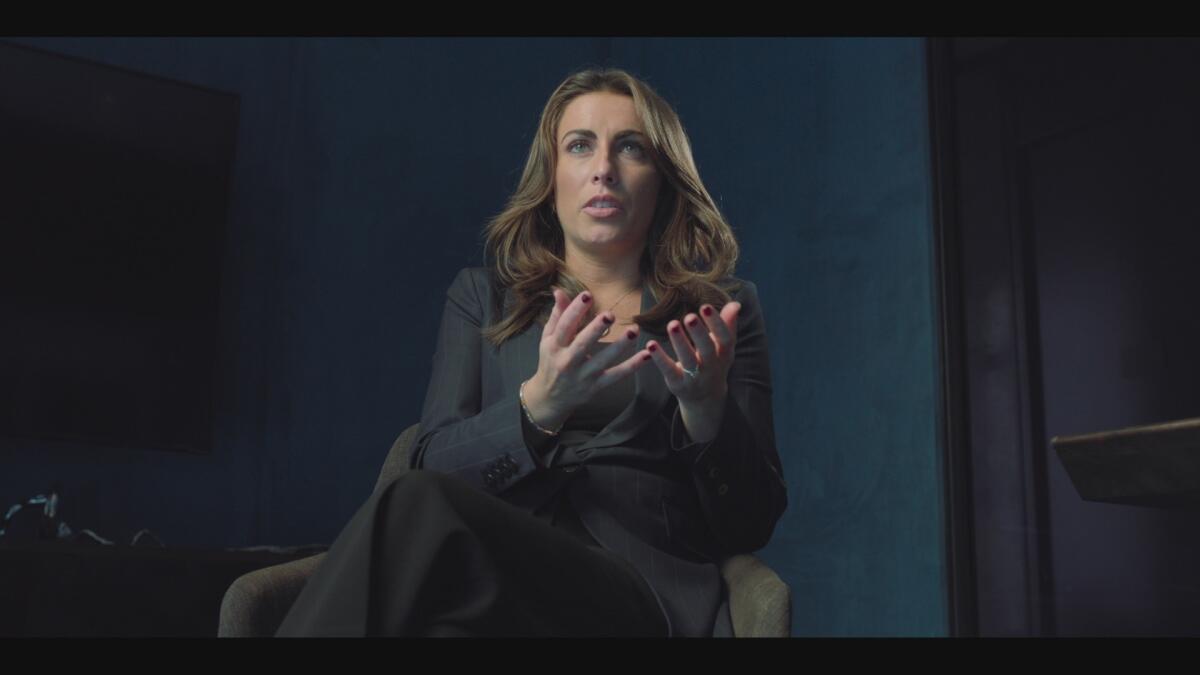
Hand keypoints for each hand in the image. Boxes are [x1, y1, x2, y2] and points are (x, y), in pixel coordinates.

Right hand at [525, 288, 652, 420]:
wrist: (550, 397)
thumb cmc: (550, 361)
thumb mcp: (548, 339)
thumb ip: (557, 316)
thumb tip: (559, 291)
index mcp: (555, 346)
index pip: (565, 326)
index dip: (575, 310)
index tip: (587, 295)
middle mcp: (567, 362)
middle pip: (582, 344)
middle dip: (596, 329)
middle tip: (610, 314)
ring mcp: (583, 375)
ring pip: (603, 360)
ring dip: (620, 345)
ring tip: (634, 330)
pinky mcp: (596, 386)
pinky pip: (616, 375)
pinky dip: (632, 366)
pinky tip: (646, 355)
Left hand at [645, 301, 740, 405]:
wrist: (705, 396)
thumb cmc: (714, 362)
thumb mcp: (723, 346)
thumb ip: (727, 324)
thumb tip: (735, 303)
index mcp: (724, 353)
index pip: (724, 338)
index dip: (717, 323)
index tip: (705, 307)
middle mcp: (711, 366)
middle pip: (707, 349)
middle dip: (698, 333)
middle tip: (689, 316)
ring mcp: (695, 377)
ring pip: (688, 360)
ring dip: (680, 342)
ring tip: (672, 325)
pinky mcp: (678, 383)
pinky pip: (669, 370)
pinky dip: (660, 358)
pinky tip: (651, 345)